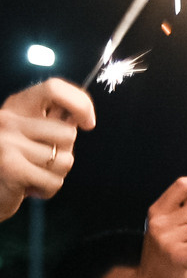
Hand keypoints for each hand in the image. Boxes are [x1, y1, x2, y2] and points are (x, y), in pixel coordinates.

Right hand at [0, 78, 95, 219]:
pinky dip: (48, 189)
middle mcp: (8, 119)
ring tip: (34, 173)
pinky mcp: (9, 166)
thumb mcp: (34, 134)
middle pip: (68, 133)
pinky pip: (54, 181)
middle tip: (41, 160)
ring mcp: (6, 141)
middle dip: (64, 152)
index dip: (80, 104)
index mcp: (17, 106)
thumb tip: (83, 116)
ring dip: (55, 174)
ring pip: (64, 160)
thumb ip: (54, 122)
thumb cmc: (16, 162)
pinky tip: (31, 186)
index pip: (54, 88)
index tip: (88, 123)